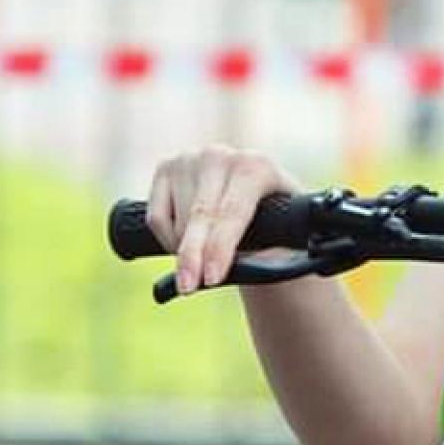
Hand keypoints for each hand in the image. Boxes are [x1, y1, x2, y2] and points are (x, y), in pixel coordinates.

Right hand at [146, 146, 301, 294]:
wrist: (258, 196)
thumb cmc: (277, 220)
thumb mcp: (286, 233)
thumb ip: (273, 252)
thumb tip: (256, 271)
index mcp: (256, 167)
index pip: (232, 212)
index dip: (220, 247)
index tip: (212, 278)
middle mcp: (221, 157)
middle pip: (199, 216)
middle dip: (192, 256)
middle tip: (188, 287)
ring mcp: (190, 159)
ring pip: (178, 222)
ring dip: (187, 250)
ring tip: (209, 254)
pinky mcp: (166, 167)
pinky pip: (157, 218)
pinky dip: (167, 240)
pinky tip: (187, 241)